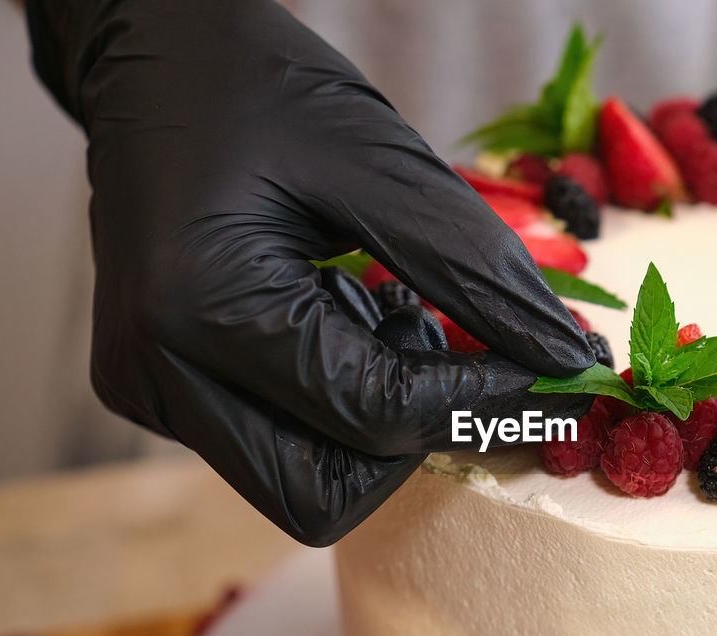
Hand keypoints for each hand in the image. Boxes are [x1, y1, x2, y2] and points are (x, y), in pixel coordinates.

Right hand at [26, 0, 593, 544]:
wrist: (156, 60)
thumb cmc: (261, 90)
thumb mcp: (382, 163)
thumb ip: (475, 270)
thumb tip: (565, 356)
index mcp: (202, 308)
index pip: (375, 414)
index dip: (483, 401)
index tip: (564, 373)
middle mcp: (157, 372)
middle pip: (326, 493)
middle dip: (419, 437)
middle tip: (463, 351)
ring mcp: (151, 390)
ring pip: (302, 484)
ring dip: (379, 426)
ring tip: (390, 316)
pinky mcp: (161, 390)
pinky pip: (277, 444)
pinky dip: (341, 406)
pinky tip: (348, 320)